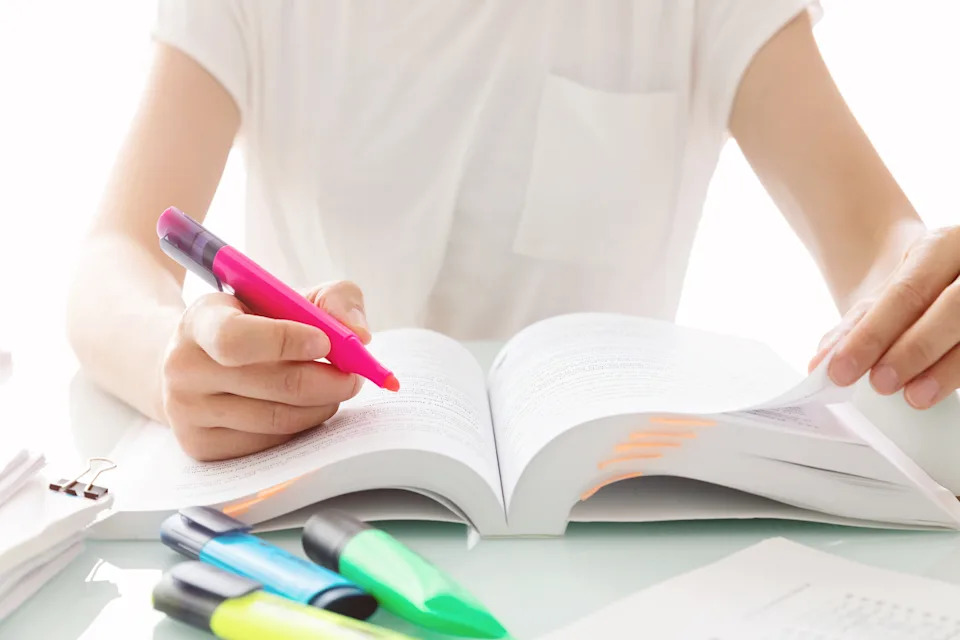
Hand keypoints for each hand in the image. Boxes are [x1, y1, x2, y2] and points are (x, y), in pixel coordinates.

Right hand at [160, 281, 370, 459]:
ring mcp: (187, 413)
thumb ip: (332, 299)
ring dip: (321, 406)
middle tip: (353, 376)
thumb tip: (359, 334)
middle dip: (327, 381)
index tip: (325, 343)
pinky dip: (300, 428)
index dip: (286, 342)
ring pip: (276, 420)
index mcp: (200, 321)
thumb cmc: (255, 324)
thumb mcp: (287, 297)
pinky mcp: (201, 448)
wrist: (201, 363)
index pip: (236, 338)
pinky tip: (307, 409)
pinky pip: (269, 445)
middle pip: (272, 385)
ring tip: (335, 390)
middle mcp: (183, 368)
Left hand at [809, 227, 959, 408]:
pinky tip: (941, 387)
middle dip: (914, 350)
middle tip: (880, 382)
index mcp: (943, 244)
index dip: (873, 335)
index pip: (906, 292)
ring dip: (946, 369)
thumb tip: (821, 364)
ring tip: (913, 394)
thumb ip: (855, 327)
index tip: (841, 369)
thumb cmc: (919, 285)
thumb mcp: (886, 294)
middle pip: (952, 308)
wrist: (950, 270)